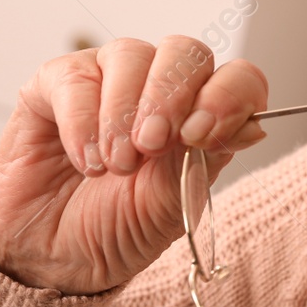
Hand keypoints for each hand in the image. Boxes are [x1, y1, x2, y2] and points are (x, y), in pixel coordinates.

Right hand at [0, 36, 268, 293]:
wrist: (53, 255)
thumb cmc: (118, 228)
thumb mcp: (172, 206)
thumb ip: (206, 160)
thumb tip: (252, 127)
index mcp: (202, 114)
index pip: (238, 77)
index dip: (228, 95)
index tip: (203, 134)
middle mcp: (160, 87)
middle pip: (186, 51)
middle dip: (170, 97)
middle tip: (152, 145)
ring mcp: (108, 78)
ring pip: (131, 54)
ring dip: (123, 113)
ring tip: (115, 165)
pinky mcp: (56, 83)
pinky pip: (76, 76)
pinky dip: (82, 122)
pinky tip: (87, 162)